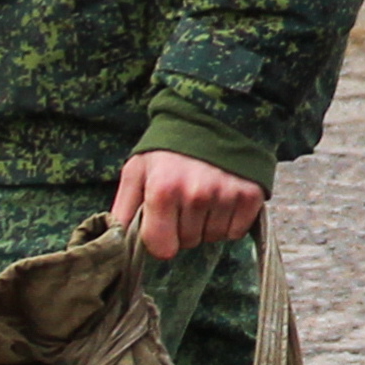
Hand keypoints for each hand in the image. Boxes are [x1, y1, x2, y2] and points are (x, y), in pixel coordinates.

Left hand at [107, 150, 264, 260]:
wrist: (213, 117)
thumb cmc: (168, 148)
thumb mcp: (137, 171)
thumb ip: (123, 209)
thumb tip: (115, 243)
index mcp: (163, 190)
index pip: (162, 248)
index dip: (161, 240)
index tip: (162, 225)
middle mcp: (196, 195)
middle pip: (188, 242)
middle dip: (183, 229)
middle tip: (184, 202)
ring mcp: (226, 195)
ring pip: (212, 238)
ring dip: (206, 225)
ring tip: (204, 198)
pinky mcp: (250, 195)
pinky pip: (235, 231)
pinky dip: (229, 222)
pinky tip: (222, 201)